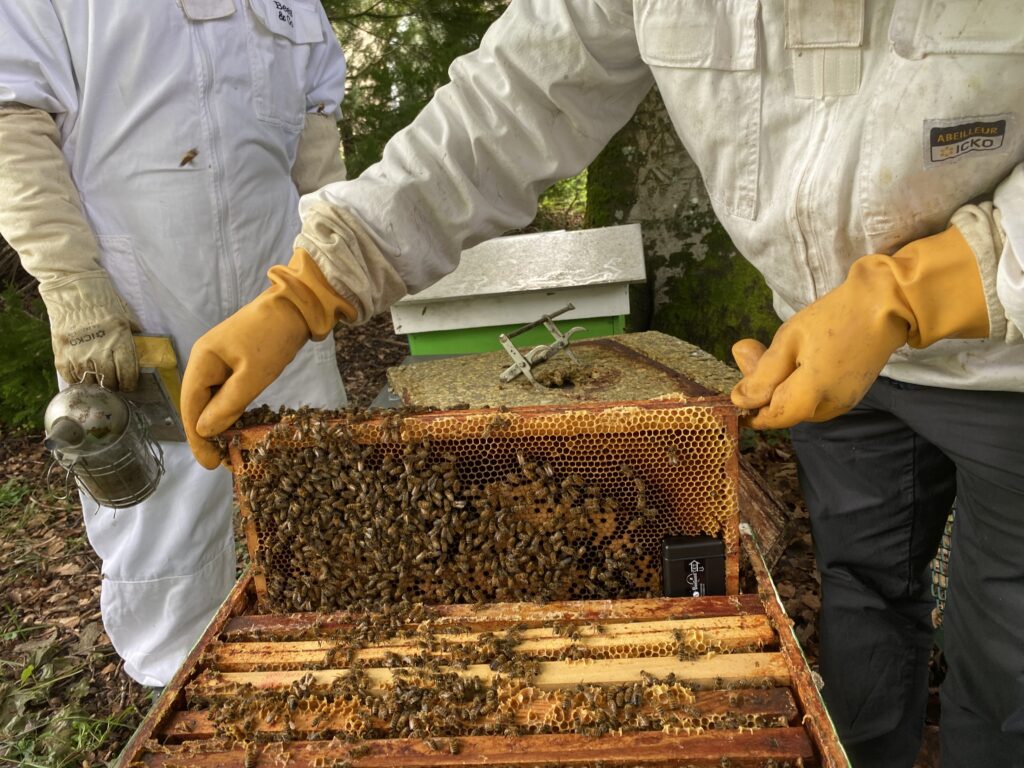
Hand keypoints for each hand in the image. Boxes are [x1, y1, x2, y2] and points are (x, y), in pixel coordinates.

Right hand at [39, 271, 138, 389]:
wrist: (73, 290)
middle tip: (115, 384)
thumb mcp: (126, 316)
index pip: (128, 374)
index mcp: (120, 341)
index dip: (129, 384)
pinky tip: (83, 375)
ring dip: (96, 384)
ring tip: (99, 380)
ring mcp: (78, 354)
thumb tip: (140, 351)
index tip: (129, 385)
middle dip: (114, 386)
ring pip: (90, 382)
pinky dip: (78, 379)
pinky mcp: (61, 354)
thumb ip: (133, 336)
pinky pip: (70, 377)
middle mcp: (99, 350)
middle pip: (109, 382)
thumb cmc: (103, 301)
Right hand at [181, 249, 355, 468]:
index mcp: (202, 360)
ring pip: (212, 398)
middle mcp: (205, 360)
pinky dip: (231, 409)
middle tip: (220, 461)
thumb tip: (204, 431)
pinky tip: (239, 425)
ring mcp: (220, 360)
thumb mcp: (253, 375)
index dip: (196, 437)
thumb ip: (228, 404)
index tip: (209, 463)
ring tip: (229, 449)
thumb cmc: (273, 338)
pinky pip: (226, 391)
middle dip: (206, 434)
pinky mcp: (236, 361)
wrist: (297, 305)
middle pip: (197, 403)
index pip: (190, 405)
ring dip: (219, 423)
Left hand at [730, 225, 988, 428]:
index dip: (748, 409)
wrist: (886, 306)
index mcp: (811, 397)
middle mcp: (829, 409)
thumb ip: (762, 374)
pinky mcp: (850, 394)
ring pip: (798, 404)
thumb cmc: (834, 319)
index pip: (770, 418)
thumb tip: (740, 400)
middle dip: (761, 387)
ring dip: (779, 383)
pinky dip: (798, 382)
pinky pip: (814, 397)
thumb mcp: (789, 341)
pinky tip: (796, 357)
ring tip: (770, 349)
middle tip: (748, 350)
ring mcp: (843, 403)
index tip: (731, 392)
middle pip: (783, 410)